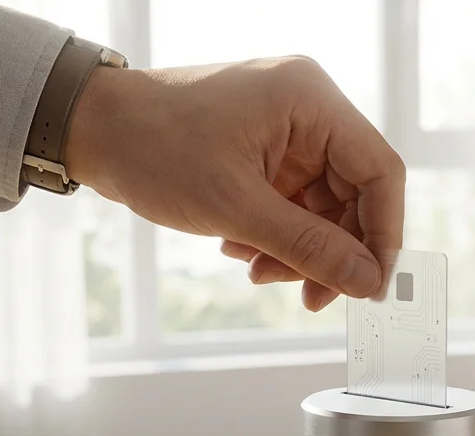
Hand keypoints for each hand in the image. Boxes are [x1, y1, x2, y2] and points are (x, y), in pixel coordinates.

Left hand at [63, 56, 404, 311]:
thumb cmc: (153, 148)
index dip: (383, 234)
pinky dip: (275, 235)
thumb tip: (367, 281)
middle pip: (354, 194)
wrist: (91, 130)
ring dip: (300, 249)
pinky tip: (243, 251)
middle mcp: (307, 108)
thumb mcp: (236, 208)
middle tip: (311, 296)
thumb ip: (309, 247)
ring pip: (323, 206)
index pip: (380, 171)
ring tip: (260, 272)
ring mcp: (286, 129)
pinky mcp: (265, 149)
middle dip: (332, 250)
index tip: (370, 284)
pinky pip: (293, 202)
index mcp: (311, 101)